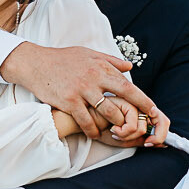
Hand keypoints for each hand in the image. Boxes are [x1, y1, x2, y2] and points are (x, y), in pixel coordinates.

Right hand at [2, 42, 163, 140]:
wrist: (35, 63)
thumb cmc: (63, 59)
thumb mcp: (89, 54)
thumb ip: (111, 61)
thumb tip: (130, 68)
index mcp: (101, 67)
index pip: (128, 86)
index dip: (142, 100)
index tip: (153, 110)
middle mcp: (94, 79)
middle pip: (120, 102)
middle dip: (131, 116)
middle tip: (136, 127)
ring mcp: (81, 91)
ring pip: (106, 113)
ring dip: (113, 125)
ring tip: (116, 131)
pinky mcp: (69, 102)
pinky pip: (85, 121)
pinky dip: (92, 130)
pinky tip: (94, 134)